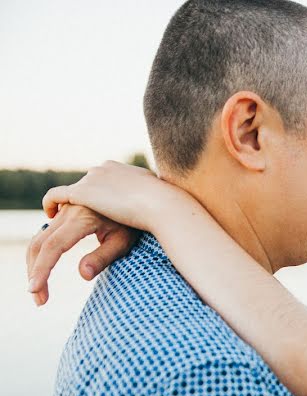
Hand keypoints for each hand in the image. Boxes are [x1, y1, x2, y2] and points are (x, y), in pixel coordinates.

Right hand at [26, 204, 138, 306]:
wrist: (144, 195)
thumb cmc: (136, 223)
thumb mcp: (124, 241)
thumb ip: (103, 257)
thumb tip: (82, 275)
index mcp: (82, 218)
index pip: (53, 246)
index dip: (41, 269)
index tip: (35, 292)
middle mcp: (69, 211)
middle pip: (40, 244)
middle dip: (35, 273)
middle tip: (39, 300)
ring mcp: (66, 208)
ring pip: (40, 236)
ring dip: (36, 263)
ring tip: (41, 287)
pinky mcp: (67, 209)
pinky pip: (46, 228)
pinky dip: (41, 246)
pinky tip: (45, 261)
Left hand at [42, 160, 193, 230]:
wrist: (161, 204)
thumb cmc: (163, 207)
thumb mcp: (150, 201)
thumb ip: (143, 199)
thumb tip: (149, 207)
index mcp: (120, 169)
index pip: (101, 180)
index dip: (96, 196)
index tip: (96, 208)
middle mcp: (102, 169)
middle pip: (85, 186)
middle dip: (81, 202)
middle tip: (78, 219)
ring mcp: (91, 179)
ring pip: (71, 194)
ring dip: (69, 209)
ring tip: (66, 224)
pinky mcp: (81, 193)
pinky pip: (56, 196)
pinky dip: (51, 204)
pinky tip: (51, 215)